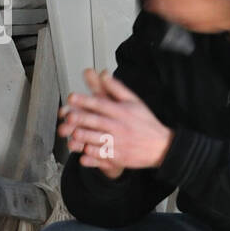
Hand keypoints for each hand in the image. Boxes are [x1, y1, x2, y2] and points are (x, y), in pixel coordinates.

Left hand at [59, 68, 173, 177]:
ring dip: (85, 138)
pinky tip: (83, 155)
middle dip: (82, 119)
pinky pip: (104, 157)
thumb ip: (116, 88)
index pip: (101, 104)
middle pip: (98, 122)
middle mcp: (120, 127)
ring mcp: (120, 143)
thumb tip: (103, 73)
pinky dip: (93, 157)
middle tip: (68, 116)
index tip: (71, 97)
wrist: (161, 146)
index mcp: (122, 111)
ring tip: (72, 135)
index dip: (85, 100)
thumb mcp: (134, 101)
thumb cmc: (145, 122)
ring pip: (98, 140)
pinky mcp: (120, 157)